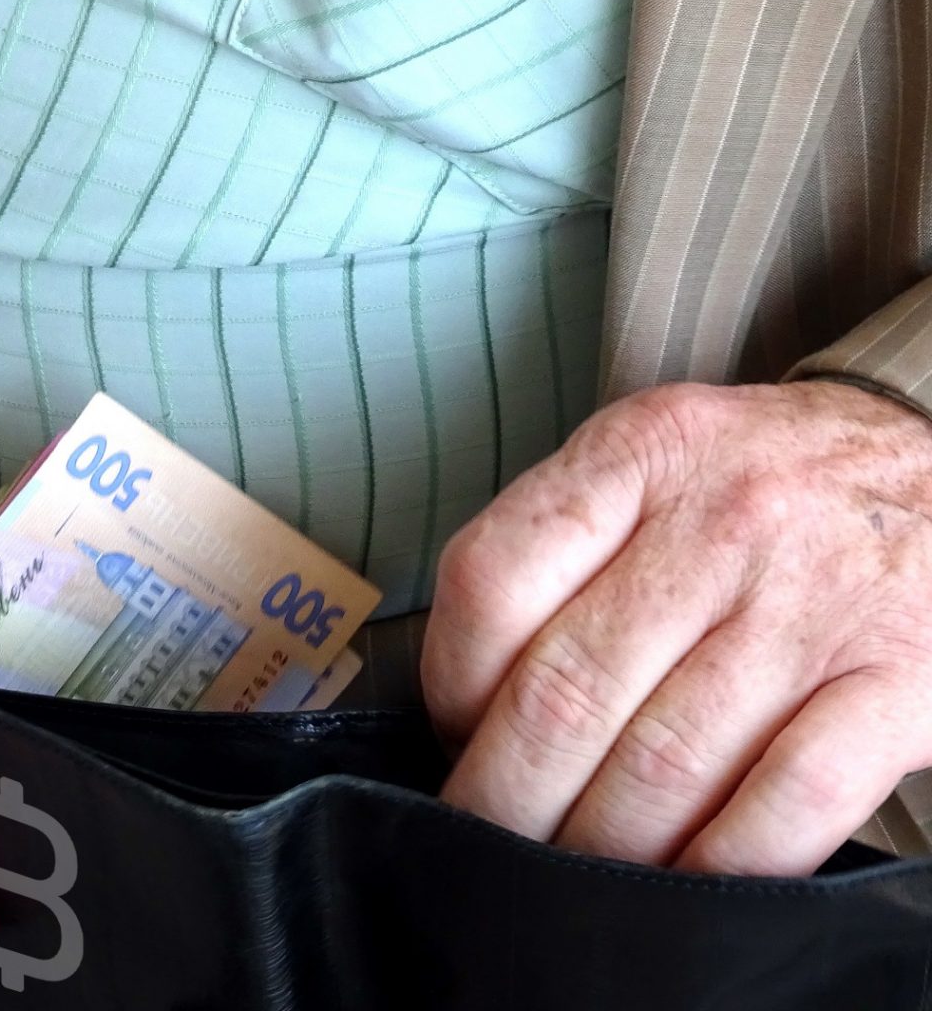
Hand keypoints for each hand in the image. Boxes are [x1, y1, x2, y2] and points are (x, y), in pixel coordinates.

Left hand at [422, 380, 931, 875]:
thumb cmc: (777, 484)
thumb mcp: (662, 459)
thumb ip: (566, 544)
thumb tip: (471, 698)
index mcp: (640, 454)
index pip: (492, 580)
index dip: (450, 684)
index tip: (454, 734)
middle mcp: (722, 520)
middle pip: (565, 692)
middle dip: (506, 795)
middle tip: (489, 837)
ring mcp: (815, 604)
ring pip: (661, 763)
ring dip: (599, 845)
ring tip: (567, 874)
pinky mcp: (901, 680)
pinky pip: (784, 801)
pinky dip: (717, 865)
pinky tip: (676, 883)